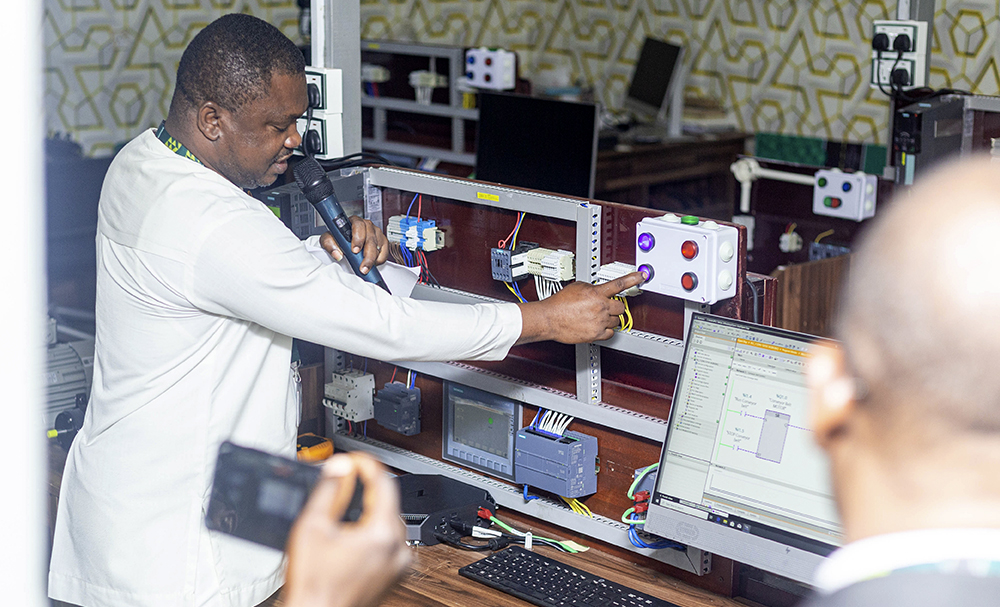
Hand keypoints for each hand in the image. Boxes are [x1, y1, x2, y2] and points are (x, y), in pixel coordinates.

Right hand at [282, 453, 409, 606]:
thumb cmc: (313, 586)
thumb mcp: (312, 527)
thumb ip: (328, 491)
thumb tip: (339, 468)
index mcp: (383, 535)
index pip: (384, 483)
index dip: (367, 464)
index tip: (355, 459)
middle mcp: (399, 550)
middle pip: (389, 501)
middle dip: (366, 486)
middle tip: (345, 476)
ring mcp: (399, 564)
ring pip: (389, 521)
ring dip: (371, 508)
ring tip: (345, 504)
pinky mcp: (394, 574)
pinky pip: (390, 541)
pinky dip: (374, 530)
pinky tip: (354, 530)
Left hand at [319, 216, 389, 274]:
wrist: (344, 241)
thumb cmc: (338, 237)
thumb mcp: (329, 239)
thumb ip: (329, 244)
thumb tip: (337, 254)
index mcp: (354, 221)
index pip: (359, 226)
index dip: (358, 238)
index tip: (355, 250)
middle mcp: (367, 226)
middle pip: (371, 239)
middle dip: (367, 255)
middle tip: (362, 266)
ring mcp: (376, 233)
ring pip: (378, 246)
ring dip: (372, 259)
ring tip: (365, 268)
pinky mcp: (382, 242)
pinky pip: (384, 252)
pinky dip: (379, 259)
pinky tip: (372, 263)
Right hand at [515, 272, 645, 344]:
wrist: (550, 319)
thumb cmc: (559, 304)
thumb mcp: (577, 286)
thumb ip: (592, 287)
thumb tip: (599, 289)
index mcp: (596, 293)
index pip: (619, 284)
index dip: (632, 279)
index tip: (641, 276)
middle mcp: (601, 307)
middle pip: (621, 307)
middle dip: (616, 306)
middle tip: (607, 306)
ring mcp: (600, 322)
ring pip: (616, 320)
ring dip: (610, 318)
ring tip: (597, 317)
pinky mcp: (596, 334)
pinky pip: (610, 333)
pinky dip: (606, 330)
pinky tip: (598, 326)